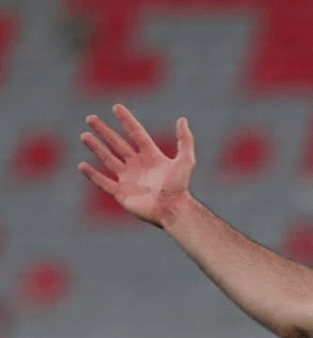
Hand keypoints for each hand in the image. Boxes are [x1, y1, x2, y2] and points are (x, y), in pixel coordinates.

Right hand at [78, 104, 195, 228]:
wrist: (173, 210)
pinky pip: (103, 182)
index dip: (127, 120)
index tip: (117, 107)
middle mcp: (138, 166)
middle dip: (104, 131)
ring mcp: (129, 179)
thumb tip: (182, 119)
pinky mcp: (122, 193)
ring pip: (108, 159)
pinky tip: (82, 165)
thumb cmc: (180, 187)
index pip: (136, 134)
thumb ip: (185, 140)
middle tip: (90, 118)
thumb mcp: (186, 161)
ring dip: (96, 147)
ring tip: (84, 135)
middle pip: (118, 144)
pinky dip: (92, 175)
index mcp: (151, 157)